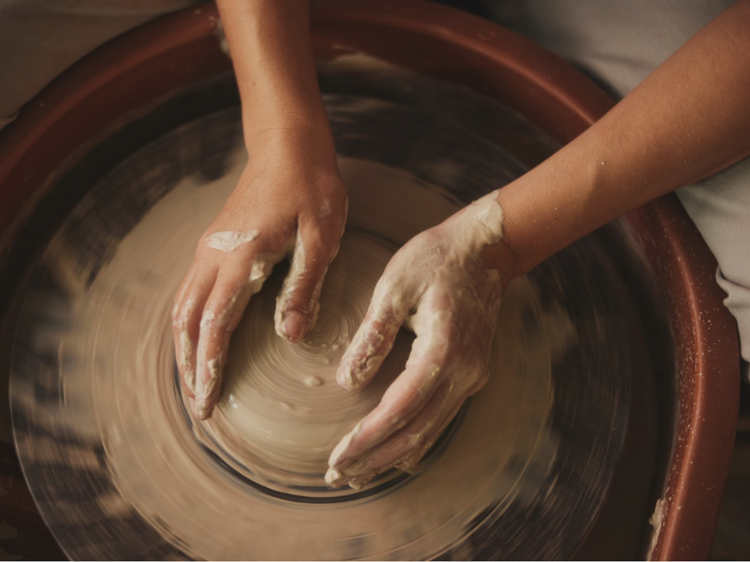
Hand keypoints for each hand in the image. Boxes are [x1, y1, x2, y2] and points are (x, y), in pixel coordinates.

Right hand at [172, 133, 346, 419]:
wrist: (289, 147)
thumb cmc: (311, 189)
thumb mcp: (320, 238)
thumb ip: (304, 286)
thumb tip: (290, 335)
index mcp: (241, 258)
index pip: (215, 324)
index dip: (209, 367)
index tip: (208, 403)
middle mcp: (214, 257)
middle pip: (187, 324)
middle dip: (189, 369)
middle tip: (198, 409)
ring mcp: (209, 250)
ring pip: (182, 309)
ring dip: (184, 350)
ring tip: (193, 385)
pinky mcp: (214, 246)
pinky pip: (189, 293)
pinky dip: (188, 326)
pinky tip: (198, 342)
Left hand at [325, 192, 506, 488]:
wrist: (485, 248)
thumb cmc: (437, 258)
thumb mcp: (395, 286)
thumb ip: (372, 334)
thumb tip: (347, 381)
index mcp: (443, 351)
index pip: (399, 410)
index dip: (366, 438)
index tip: (337, 458)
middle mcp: (464, 373)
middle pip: (416, 433)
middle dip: (376, 458)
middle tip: (339, 476)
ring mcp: (472, 376)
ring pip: (431, 432)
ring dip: (394, 456)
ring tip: (360, 473)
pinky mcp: (471, 373)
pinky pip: (441, 418)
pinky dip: (415, 440)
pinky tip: (396, 453)